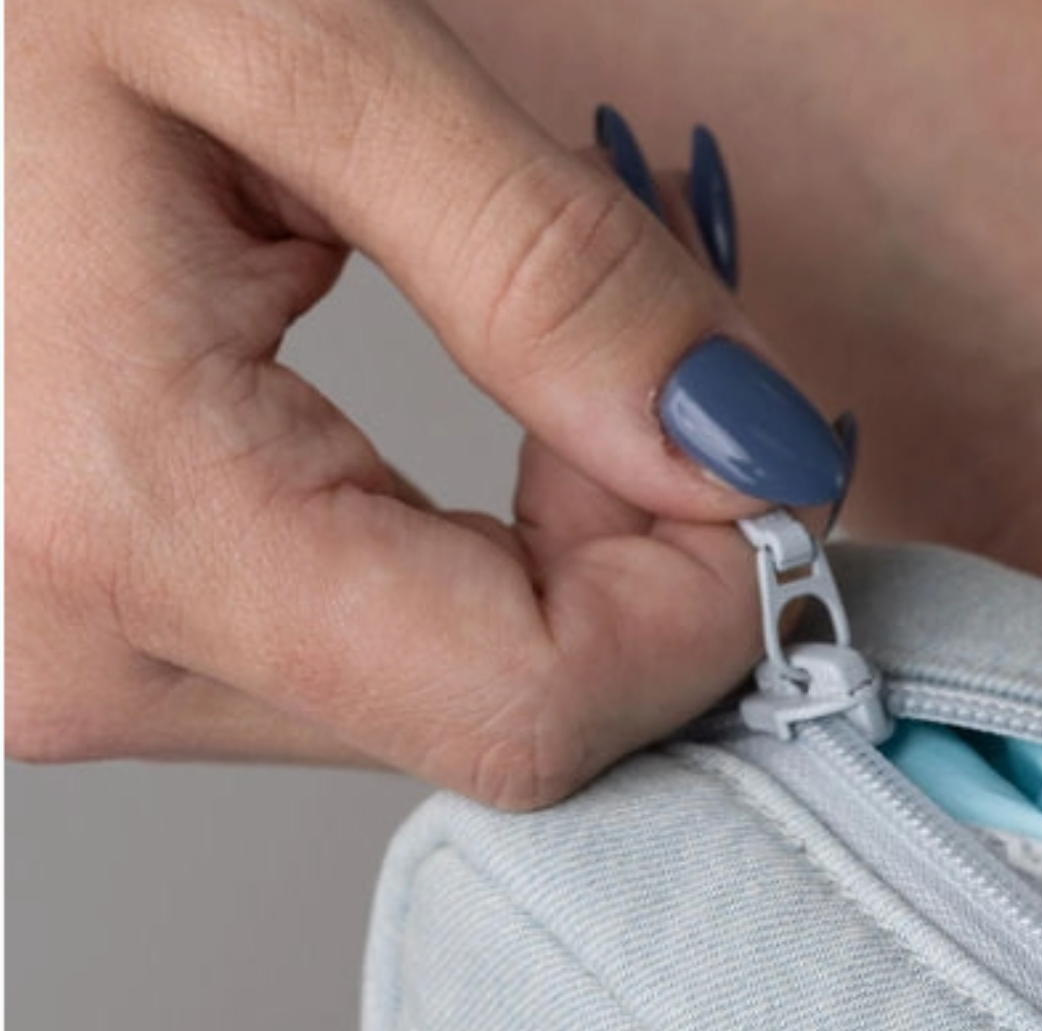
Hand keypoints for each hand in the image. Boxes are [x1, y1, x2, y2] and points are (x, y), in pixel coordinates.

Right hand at [5, 0, 849, 806]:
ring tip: (494, 376)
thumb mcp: (273, 27)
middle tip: (623, 379)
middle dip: (622, 575)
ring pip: (426, 710)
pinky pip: (340, 676)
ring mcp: (54, 669)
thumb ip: (542, 262)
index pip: (532, 713)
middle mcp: (70, 652)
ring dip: (531, 575)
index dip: (693, 604)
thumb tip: (748, 458)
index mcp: (119, 512)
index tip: (742, 454)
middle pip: (490, 724)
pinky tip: (399, 447)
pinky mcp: (68, 651)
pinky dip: (434, 580)